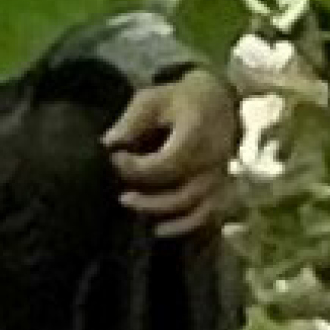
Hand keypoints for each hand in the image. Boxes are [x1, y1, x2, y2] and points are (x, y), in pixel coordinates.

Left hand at [104, 68, 241, 237]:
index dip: (136, 168)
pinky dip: (186, 225)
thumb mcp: (152, 99)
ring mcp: (221, 177)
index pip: (166, 164)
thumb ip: (131, 122)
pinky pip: (209, 215)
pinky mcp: (222, 187)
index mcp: (197, 136)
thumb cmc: (179, 99)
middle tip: (120, 194)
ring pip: (195, 208)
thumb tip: (107, 145)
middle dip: (146, 198)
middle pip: (181, 193)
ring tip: (133, 206)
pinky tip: (160, 230)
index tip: (114, 158)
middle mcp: (213, 161)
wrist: (217, 98)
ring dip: (162, 212)